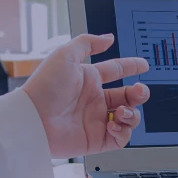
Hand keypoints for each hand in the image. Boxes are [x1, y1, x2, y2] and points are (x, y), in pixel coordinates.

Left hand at [21, 34, 150, 157]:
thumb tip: (108, 38)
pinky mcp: (97, 140)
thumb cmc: (45, 87)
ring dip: (132, 114)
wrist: (33, 119)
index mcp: (89, 80)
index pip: (115, 70)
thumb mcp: (65, 55)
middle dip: (139, 93)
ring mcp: (97, 120)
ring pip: (128, 117)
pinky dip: (123, 132)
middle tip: (138, 92)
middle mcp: (95, 100)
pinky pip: (121, 138)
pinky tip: (113, 125)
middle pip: (127, 96)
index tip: (143, 65)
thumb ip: (88, 43)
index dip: (131, 67)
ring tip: (121, 111)